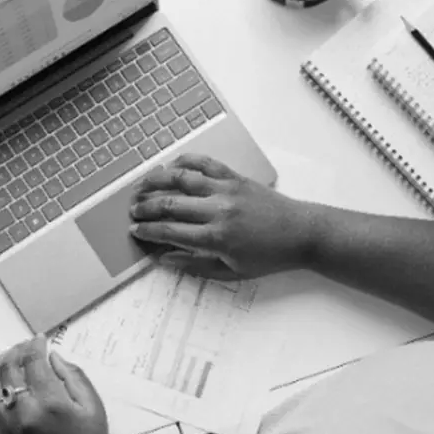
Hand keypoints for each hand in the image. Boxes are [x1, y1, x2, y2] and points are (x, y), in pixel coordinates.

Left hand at [0, 337, 111, 433]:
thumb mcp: (94, 408)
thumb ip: (74, 376)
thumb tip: (54, 357)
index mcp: (49, 403)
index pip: (33, 362)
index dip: (35, 346)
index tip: (40, 340)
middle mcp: (23, 413)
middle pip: (8, 370)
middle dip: (16, 351)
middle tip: (25, 346)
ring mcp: (7, 427)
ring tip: (3, 360)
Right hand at [130, 154, 311, 279]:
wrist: (301, 233)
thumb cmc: (268, 256)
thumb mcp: (232, 272)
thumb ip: (196, 266)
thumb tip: (165, 259)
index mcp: (216, 237)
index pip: (170, 231)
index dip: (148, 231)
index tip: (135, 231)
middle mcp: (217, 210)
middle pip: (169, 203)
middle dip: (145, 207)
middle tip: (132, 211)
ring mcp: (226, 189)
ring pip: (182, 179)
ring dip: (156, 180)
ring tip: (140, 186)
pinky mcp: (235, 177)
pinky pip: (205, 163)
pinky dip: (186, 161)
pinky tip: (171, 165)